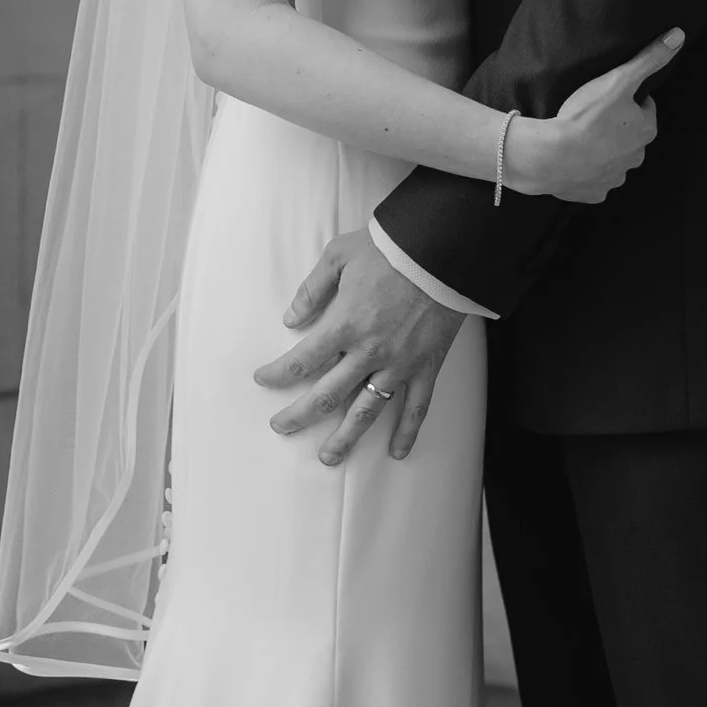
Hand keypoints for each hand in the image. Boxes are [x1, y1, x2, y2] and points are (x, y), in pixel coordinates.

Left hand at [255, 233, 464, 463]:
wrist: (443, 251)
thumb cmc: (391, 248)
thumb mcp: (339, 255)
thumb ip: (313, 288)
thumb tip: (291, 317)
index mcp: (344, 324)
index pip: (301, 360)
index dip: (277, 373)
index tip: (263, 379)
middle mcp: (368, 351)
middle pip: (326, 395)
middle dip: (299, 415)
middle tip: (281, 427)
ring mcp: (399, 364)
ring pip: (367, 411)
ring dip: (345, 437)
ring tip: (329, 457)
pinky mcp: (427, 367)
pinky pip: (416, 407)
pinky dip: (407, 432)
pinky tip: (398, 451)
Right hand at [514, 29, 683, 203]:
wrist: (551, 156)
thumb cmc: (586, 117)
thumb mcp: (619, 80)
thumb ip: (649, 58)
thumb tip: (678, 36)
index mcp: (646, 130)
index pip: (645, 108)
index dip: (628, 99)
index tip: (610, 96)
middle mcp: (636, 157)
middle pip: (630, 135)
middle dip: (617, 126)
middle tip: (593, 115)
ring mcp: (615, 178)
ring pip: (614, 159)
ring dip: (603, 149)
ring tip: (581, 136)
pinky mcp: (594, 193)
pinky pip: (594, 180)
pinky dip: (586, 171)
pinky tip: (574, 159)